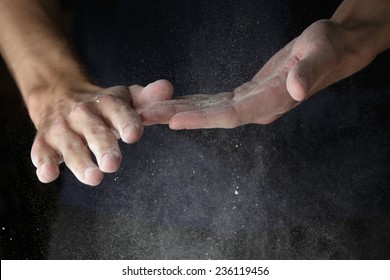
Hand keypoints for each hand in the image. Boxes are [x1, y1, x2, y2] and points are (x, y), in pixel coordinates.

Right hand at [30, 80, 172, 185]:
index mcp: (105, 103)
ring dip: (79, 161)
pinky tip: (48, 175)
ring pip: (69, 144)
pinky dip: (43, 163)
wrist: (57, 93)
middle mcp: (82, 113)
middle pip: (94, 130)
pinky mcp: (43, 140)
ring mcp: (61, 127)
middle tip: (113, 164)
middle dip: (103, 146)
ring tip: (94, 178)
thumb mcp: (123, 98)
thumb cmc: (100, 104)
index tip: (135, 134)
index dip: (126, 121)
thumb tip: (167, 89)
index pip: (117, 110)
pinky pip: (40, 151)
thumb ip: (146, 98)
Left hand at [141, 20, 371, 128]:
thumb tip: (297, 91)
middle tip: (143, 117)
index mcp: (272, 101)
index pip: (231, 114)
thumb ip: (309, 71)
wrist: (333, 51)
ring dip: (179, 111)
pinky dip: (193, 104)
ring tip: (149, 112)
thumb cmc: (328, 48)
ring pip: (209, 111)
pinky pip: (215, 103)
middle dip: (178, 116)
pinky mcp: (247, 95)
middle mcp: (258, 108)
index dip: (202, 118)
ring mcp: (251, 104)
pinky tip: (175, 105)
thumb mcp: (322, 52)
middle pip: (212, 116)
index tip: (172, 120)